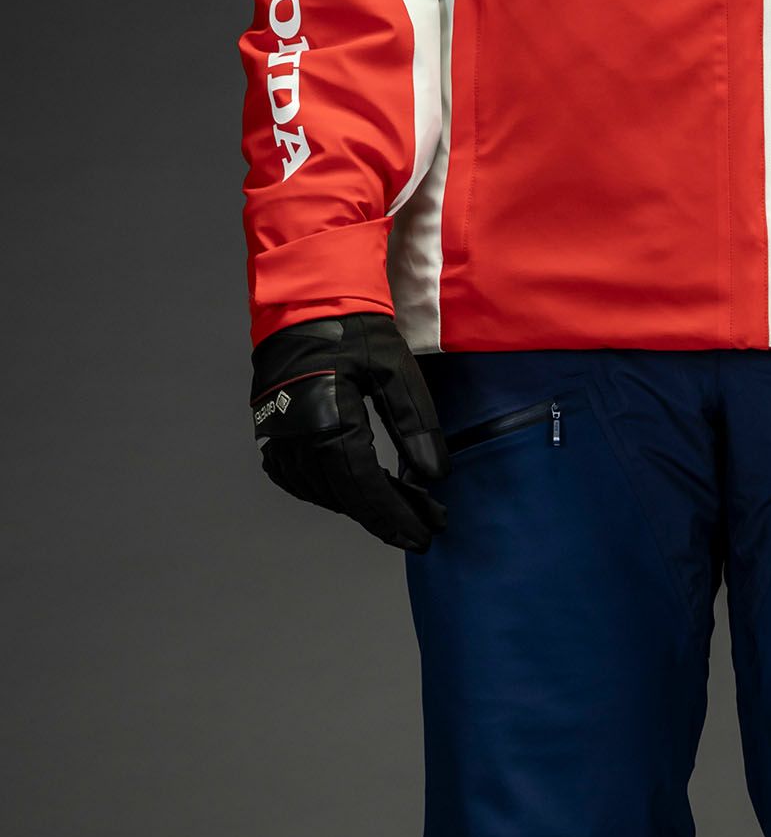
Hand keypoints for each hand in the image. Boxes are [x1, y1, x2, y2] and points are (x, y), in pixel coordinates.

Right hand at [250, 313, 449, 551]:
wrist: (303, 299)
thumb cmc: (351, 327)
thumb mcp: (395, 368)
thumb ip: (415, 423)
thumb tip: (435, 476)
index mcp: (328, 418)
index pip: (365, 486)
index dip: (395, 516)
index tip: (425, 536)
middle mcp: (296, 434)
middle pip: (344, 497)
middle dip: (385, 518)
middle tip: (421, 531)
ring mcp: (277, 436)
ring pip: (321, 492)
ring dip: (360, 506)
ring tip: (398, 509)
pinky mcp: (270, 432)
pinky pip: (298, 480)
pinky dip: (329, 492)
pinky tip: (355, 493)